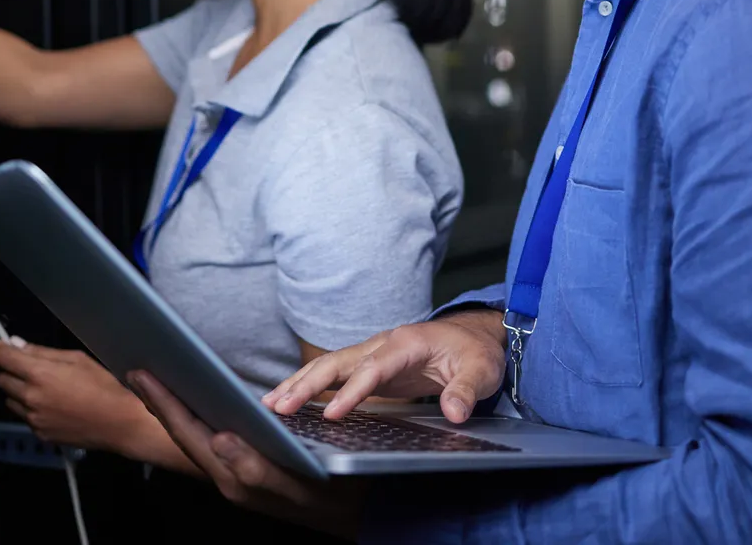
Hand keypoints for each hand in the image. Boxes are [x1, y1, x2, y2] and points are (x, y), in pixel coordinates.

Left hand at [0, 339, 146, 453]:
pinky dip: (30, 408)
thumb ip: (42, 352)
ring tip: (42, 387)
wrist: (118, 422)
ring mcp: (33, 419)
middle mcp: (31, 397)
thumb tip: (17, 344)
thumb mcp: (76, 359)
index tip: (5, 345)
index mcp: (40, 375)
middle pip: (2, 379)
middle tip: (28, 366)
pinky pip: (25, 417)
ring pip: (10, 400)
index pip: (3, 358)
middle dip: (11, 369)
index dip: (1, 348)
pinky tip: (51, 405)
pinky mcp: (39, 433)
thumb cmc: (103, 386)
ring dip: (18, 391)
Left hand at [127, 370, 362, 538]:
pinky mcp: (247, 467)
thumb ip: (255, 469)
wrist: (358, 513)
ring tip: (157, 382)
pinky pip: (211, 438)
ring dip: (174, 408)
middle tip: (137, 369)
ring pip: (195, 436)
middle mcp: (228, 476)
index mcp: (234, 478)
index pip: (189, 433)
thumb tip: (219, 438)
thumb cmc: (333, 494)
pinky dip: (197, 415)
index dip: (163, 402)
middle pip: (185, 433)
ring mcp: (236, 473)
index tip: (141, 373)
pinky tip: (197, 402)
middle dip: (159, 401)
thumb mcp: (296, 484)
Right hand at [263, 308, 506, 422]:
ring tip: (269, 405)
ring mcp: (373, 354)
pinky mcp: (369, 367)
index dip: (352, 392)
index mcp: (406, 343)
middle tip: (278, 408)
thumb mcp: (481, 371)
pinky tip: (289, 400)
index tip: (332, 415)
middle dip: (305, 384)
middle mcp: (382, 344)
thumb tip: (455, 413)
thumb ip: (466, 390)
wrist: (473, 336)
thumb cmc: (475, 352)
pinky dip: (309, 386)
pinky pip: (334, 375)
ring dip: (298, 384)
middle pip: (337, 363)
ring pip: (328, 366)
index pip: (373, 369)